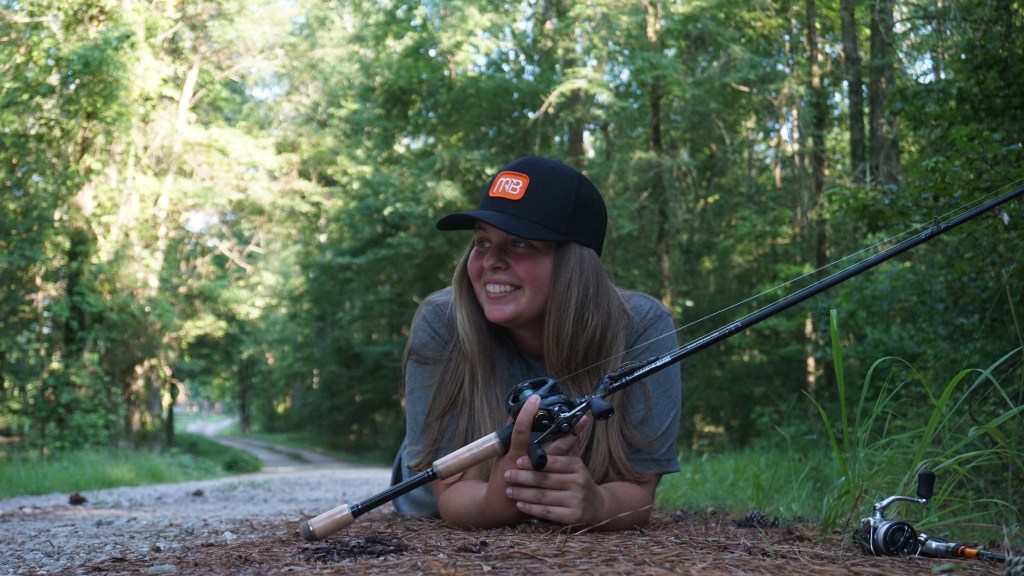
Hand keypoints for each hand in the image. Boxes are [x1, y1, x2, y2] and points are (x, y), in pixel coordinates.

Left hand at [503, 410, 603, 525]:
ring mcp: (576, 500)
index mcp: (576, 465)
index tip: (517, 460)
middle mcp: (578, 482)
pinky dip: (531, 508)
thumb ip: (563, 445)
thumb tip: (550, 420)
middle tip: (507, 474)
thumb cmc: (577, 480)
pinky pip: (547, 512)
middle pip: (545, 479)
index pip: (552, 462)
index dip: (533, 461)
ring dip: (523, 493)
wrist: (596, 506)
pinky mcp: (573, 516)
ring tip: (509, 490)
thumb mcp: (573, 462)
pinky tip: (520, 504)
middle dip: (523, 477)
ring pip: (543, 496)